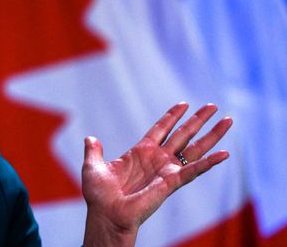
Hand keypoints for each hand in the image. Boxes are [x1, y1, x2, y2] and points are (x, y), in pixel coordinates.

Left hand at [81, 102, 231, 246]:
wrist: (106, 214)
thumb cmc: (99, 195)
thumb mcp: (93, 166)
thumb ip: (94, 151)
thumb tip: (90, 139)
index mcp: (140, 152)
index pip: (160, 129)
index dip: (171, 116)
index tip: (184, 104)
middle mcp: (157, 159)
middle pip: (183, 135)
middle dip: (198, 120)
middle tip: (213, 106)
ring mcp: (166, 170)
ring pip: (195, 149)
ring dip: (212, 135)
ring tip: (228, 121)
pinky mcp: (171, 182)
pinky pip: (194, 170)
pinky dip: (210, 163)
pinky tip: (225, 154)